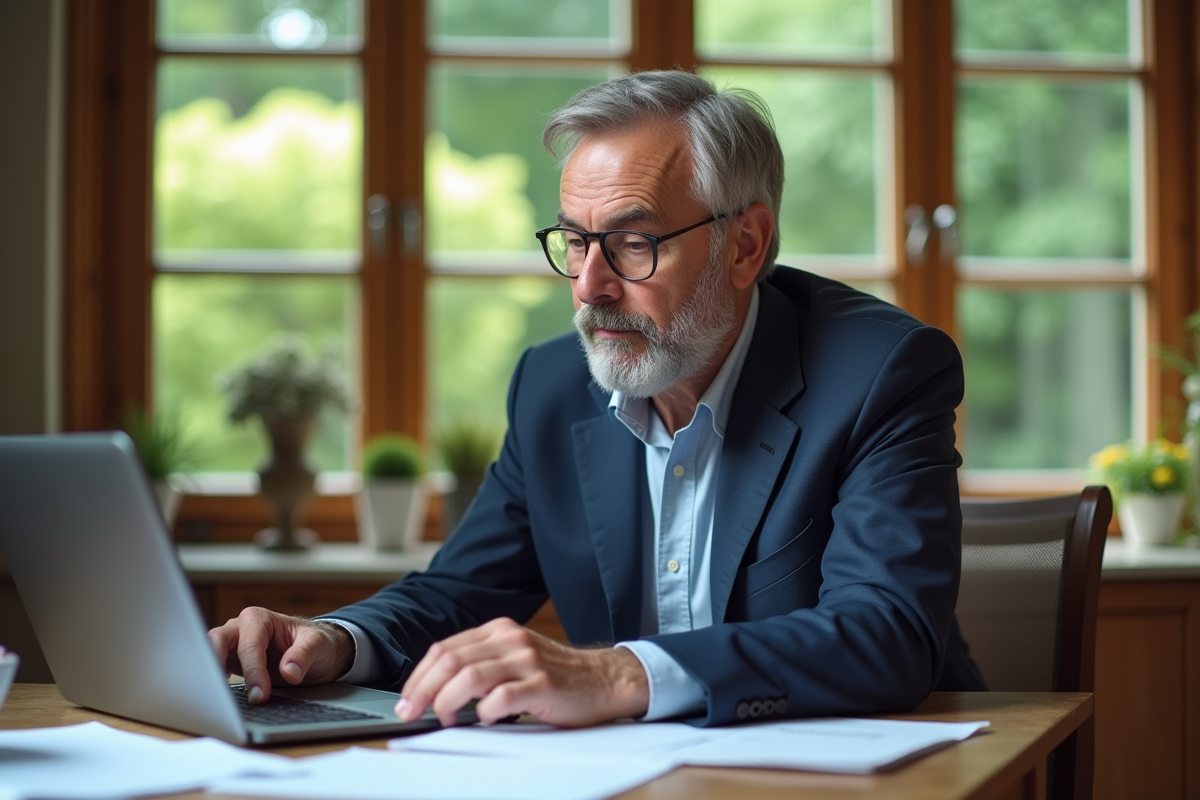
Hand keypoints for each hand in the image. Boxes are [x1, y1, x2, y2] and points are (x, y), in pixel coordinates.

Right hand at [208, 607, 354, 703]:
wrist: (315, 651)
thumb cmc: (316, 643)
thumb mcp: (318, 645)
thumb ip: (304, 655)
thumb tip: (289, 671)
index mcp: (260, 619)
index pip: (250, 646)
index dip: (253, 672)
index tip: (260, 694)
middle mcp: (241, 628)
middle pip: (216, 642)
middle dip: (216, 666)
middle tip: (222, 695)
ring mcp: (232, 645)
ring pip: (208, 654)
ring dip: (209, 674)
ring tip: (212, 698)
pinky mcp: (229, 662)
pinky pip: (213, 670)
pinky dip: (211, 682)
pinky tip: (215, 698)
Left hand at [396, 618, 648, 727]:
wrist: (603, 680)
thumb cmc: (555, 676)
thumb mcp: (514, 657)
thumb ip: (481, 663)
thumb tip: (433, 691)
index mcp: (499, 631)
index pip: (444, 649)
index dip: (418, 676)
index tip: (406, 699)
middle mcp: (510, 640)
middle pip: (450, 660)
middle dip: (422, 689)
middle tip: (411, 713)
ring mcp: (527, 660)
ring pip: (469, 676)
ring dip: (446, 701)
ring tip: (443, 718)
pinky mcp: (543, 685)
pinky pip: (501, 698)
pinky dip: (484, 712)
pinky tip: (483, 719)